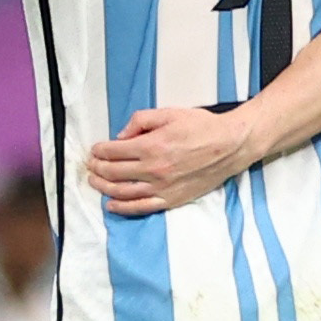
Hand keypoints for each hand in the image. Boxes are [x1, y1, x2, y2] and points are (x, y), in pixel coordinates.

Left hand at [85, 104, 253, 213]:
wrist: (230, 146)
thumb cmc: (202, 127)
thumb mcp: (170, 113)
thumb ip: (141, 120)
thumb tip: (121, 136)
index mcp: (151, 146)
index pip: (113, 152)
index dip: (99, 151)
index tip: (94, 150)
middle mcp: (153, 169)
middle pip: (113, 173)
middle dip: (97, 169)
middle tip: (91, 165)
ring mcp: (162, 187)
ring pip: (122, 192)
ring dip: (104, 187)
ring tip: (95, 182)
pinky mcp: (171, 199)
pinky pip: (141, 207)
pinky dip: (122, 207)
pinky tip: (111, 204)